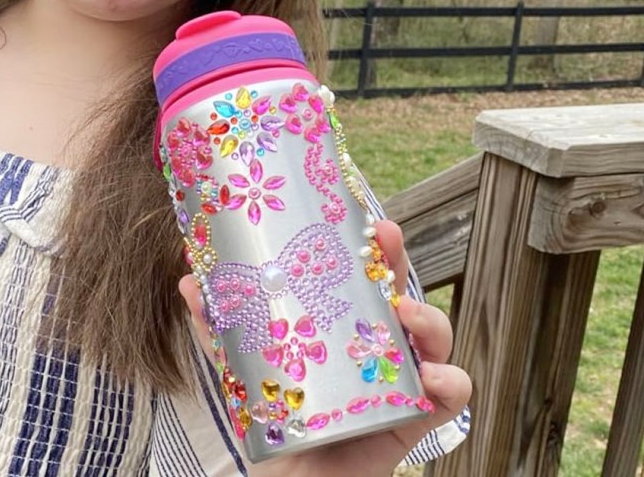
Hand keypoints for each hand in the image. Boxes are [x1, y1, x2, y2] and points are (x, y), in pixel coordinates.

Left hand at [179, 220, 471, 476]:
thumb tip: (189, 281)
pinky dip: (450, 381)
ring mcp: (404, 380)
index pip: (368, 280)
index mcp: (350, 329)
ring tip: (407, 315)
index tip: (367, 221)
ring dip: (430, 318)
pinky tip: (430, 378)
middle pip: (404, 293)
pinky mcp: (417, 418)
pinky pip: (453, 394)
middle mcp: (382, 348)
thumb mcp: (245, 370)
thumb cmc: (279, 421)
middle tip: (387, 238)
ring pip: (437, 338)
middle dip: (400, 263)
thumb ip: (223, 331)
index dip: (373, 248)